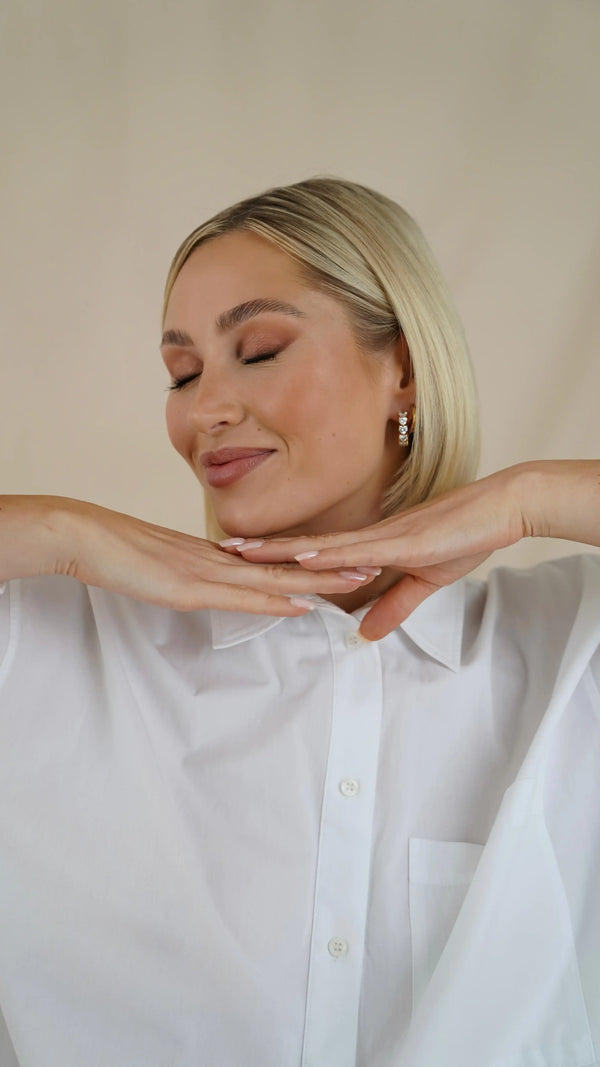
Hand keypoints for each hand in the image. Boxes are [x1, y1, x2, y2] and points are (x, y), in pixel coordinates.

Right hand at [47, 497, 377, 614]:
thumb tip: (210, 585)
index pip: (273, 561)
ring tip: (356, 579)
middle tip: (374, 564)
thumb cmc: (117, 552)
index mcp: (215, 556)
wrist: (86, 537)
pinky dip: (275, 600)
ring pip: (275, 578)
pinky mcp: (191, 586)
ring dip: (317, 580)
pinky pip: (242, 595)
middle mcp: (220, 560)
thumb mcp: (163, 568)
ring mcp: (208, 571)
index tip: (342, 561)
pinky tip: (301, 602)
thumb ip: (190, 575)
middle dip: (331, 567)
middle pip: (287, 564)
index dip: (309, 562)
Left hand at [228, 467, 529, 638]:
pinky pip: (358, 549)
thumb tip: (363, 634)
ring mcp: (382, 536)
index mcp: (370, 545)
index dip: (279, 554)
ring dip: (281, 549)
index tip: (244, 557)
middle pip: (305, 544)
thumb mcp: (424, 582)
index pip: (315, 551)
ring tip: (242, 552)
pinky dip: (328, 554)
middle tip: (220, 550)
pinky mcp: (402, 542)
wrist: (500, 508)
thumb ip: (392, 607)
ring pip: (321, 545)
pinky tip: (301, 556)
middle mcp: (367, 536)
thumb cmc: (465, 537)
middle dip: (263, 550)